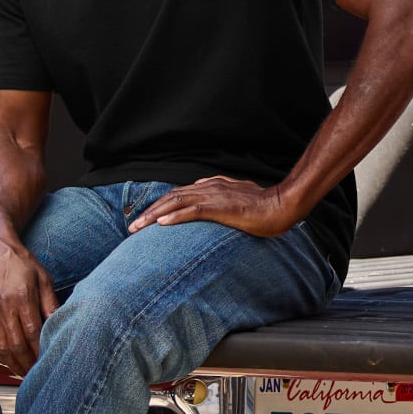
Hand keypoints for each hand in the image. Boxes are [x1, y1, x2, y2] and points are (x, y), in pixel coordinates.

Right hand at [0, 223, 58, 374]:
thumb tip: (59, 324)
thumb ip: (50, 303)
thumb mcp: (43, 278)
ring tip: (26, 373)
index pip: (32, 332)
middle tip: (39, 374)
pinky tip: (10, 363)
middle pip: (16, 344)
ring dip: (14, 364)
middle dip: (28, 363)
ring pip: (1, 347)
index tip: (49, 361)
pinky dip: (0, 357)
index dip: (40, 350)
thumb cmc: (21, 263)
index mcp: (21, 297)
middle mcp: (3, 307)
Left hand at [129, 177, 296, 238]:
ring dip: (154, 215)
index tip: (144, 219)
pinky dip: (175, 216)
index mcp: (211, 186)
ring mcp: (214, 196)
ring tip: (137, 227)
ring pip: (176, 202)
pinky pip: (193, 211)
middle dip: (148, 211)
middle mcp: (209, 188)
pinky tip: (161, 224)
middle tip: (132, 227)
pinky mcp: (221, 207)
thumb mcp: (238, 197)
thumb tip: (205, 191)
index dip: (158, 206)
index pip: (177, 195)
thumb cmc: (263, 205)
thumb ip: (220, 195)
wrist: (281, 205)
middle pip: (171, 197)